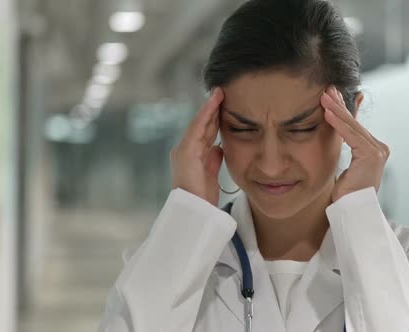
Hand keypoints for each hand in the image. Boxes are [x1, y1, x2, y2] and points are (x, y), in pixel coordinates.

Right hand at [170, 88, 223, 205]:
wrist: (194, 212)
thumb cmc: (202, 198)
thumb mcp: (211, 175)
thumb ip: (213, 160)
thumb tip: (219, 147)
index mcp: (192, 156)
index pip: (205, 133)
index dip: (214, 118)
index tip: (224, 104)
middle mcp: (185, 151)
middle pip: (202, 125)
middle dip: (212, 109)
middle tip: (222, 92)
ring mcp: (184, 150)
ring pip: (199, 123)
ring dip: (209, 107)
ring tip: (219, 92)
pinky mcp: (185, 152)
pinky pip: (197, 128)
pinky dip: (205, 114)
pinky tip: (214, 103)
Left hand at [321, 86, 389, 201]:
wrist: (351, 211)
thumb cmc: (346, 193)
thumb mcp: (343, 164)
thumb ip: (343, 147)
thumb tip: (338, 131)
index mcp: (373, 149)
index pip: (354, 126)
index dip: (342, 110)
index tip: (330, 97)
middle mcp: (379, 148)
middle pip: (354, 123)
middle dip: (339, 105)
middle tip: (327, 90)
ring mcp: (377, 152)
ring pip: (352, 127)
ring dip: (337, 110)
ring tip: (324, 97)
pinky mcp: (371, 155)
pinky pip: (351, 136)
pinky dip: (338, 124)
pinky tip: (328, 114)